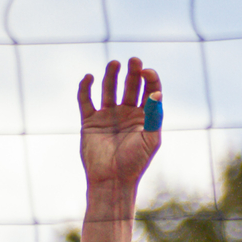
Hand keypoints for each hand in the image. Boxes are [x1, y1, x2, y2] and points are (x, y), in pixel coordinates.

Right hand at [78, 57, 161, 197]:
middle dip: (132, 72)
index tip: (147, 71)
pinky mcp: (90, 121)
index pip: (149, 90)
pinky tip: (90, 77)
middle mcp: (126, 113)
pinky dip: (86, 87)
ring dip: (111, 75)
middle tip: (134, 61)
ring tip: (114, 64)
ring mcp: (107, 115)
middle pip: (130, 85)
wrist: (111, 181)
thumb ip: (154, 116)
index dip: (150, 78)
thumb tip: (156, 93)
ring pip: (109, 88)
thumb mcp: (150, 140)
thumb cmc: (134, 163)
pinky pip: (85, 100)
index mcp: (143, 116)